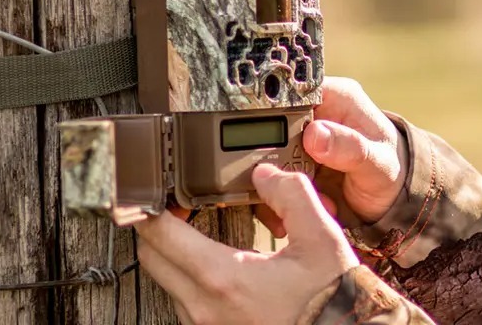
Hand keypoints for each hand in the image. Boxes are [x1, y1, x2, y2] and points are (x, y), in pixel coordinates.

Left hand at [136, 164, 360, 323]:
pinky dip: (192, 280)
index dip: (149, 206)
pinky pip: (185, 303)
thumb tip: (265, 173)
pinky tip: (219, 268)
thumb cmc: (331, 303)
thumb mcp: (321, 240)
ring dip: (175, 256)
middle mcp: (203, 308)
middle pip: (151, 258)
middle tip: (178, 207)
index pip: (157, 234)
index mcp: (222, 278)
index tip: (158, 190)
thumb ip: (291, 195)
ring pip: (166, 282)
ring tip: (200, 235)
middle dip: (158, 228)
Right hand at [259, 77, 403, 236]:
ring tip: (305, 204)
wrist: (393, 198)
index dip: (272, 116)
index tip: (276, 150)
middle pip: (269, 126)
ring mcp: (298, 140)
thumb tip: (314, 134)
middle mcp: (312, 114)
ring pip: (265, 155)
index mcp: (333, 96)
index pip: (288, 94)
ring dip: (276, 184)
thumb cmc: (392, 172)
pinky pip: (270, 175)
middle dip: (274, 163)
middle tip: (294, 188)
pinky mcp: (292, 162)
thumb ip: (351, 148)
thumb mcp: (377, 162)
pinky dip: (275, 197)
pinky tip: (295, 211)